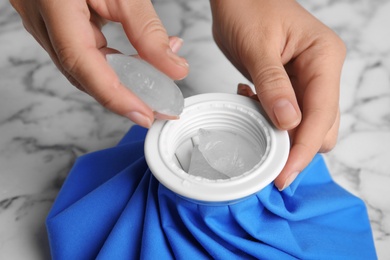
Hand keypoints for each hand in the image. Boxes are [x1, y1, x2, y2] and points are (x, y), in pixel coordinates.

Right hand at [10, 0, 188, 127]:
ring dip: (122, 81)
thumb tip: (173, 68)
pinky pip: (84, 55)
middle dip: (125, 96)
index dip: (114, 96)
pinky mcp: (54, 26)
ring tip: (156, 86)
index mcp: (54, 5)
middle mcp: (41, 20)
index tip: (143, 115)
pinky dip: (113, 64)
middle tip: (159, 107)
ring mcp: (43, 24)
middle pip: (85, 74)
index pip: (83, 64)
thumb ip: (147, 29)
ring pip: (85, 68)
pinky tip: (138, 63)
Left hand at [210, 0, 344, 189]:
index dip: (303, 148)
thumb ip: (273, 85)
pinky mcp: (290, 84)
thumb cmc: (247, 7)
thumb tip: (288, 124)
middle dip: (296, 148)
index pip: (322, 114)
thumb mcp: (257, 47)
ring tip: (253, 121)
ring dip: (281, 134)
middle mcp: (321, 71)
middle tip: (265, 160)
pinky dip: (270, 120)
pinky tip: (251, 104)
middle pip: (321, 126)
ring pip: (305, 123)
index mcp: (323, 58)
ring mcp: (307, 79)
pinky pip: (288, 114)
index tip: (283, 174)